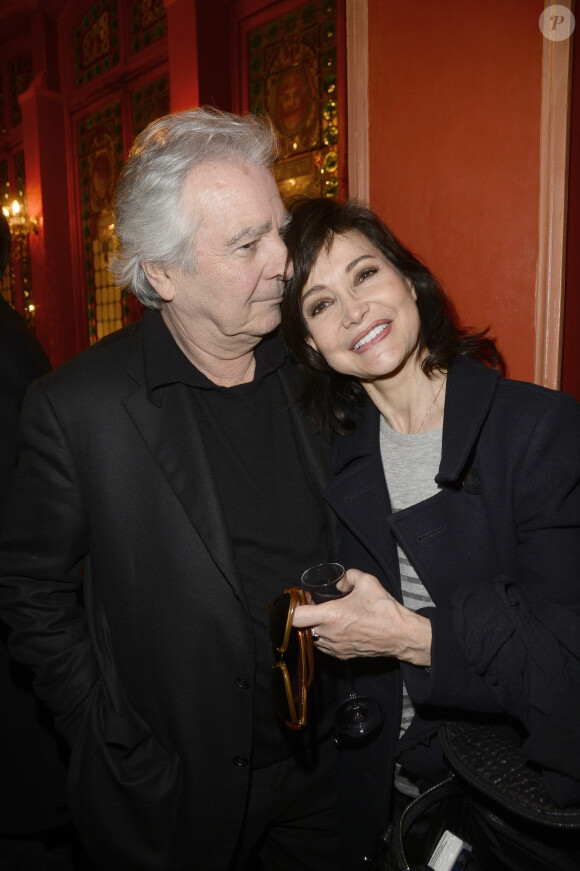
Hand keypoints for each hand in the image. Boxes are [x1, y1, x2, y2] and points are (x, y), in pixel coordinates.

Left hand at [292, 569, 431, 665]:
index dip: (291, 609)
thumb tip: (340, 581)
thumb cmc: (384, 610)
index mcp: (331, 616)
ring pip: (312, 638)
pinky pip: (324, 646)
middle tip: (312, 604)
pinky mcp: (342, 655)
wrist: (401, 635)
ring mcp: (335, 647)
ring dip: (314, 627)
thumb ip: (348, 576)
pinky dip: (324, 636)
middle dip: (303, 616)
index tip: (297, 601)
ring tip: (325, 615)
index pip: (295, 618)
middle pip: (301, 628)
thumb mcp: (367, 581)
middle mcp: (329, 634)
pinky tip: (336, 626)